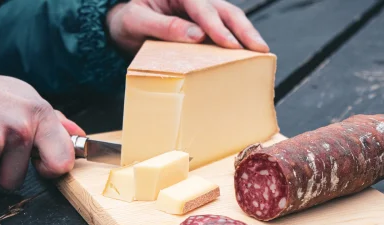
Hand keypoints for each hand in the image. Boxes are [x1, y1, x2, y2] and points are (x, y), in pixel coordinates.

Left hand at [106, 0, 268, 55]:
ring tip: (262, 53)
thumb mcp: (136, 21)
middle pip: (225, 10)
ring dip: (246, 36)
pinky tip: (248, 57)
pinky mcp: (203, 26)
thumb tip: (196, 35)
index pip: (202, 8)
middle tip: (260, 48)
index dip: (217, 27)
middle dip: (243, 30)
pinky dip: (237, 43)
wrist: (121, 24)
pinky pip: (223, 32)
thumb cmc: (126, 20)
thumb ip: (164, 26)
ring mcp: (201, 12)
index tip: (230, 44)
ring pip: (229, 19)